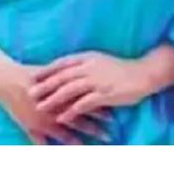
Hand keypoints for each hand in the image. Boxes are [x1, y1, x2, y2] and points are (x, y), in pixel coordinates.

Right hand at [0, 62, 109, 143]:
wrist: (6, 79)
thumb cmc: (30, 74)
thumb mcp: (51, 73)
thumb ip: (67, 80)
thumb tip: (87, 80)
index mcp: (60, 92)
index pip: (84, 102)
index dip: (99, 109)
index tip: (113, 115)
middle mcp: (53, 107)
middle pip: (78, 119)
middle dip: (94, 128)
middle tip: (109, 134)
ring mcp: (42, 119)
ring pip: (64, 133)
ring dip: (78, 140)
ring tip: (90, 147)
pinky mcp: (30, 127)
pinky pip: (42, 142)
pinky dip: (51, 149)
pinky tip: (61, 156)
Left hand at [29, 52, 149, 124]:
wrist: (143, 73)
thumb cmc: (121, 68)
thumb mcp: (100, 60)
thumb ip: (84, 64)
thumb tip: (69, 69)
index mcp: (88, 57)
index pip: (63, 62)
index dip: (47, 70)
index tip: (34, 76)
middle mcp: (90, 67)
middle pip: (63, 76)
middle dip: (45, 85)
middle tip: (30, 92)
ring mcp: (97, 80)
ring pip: (70, 90)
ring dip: (54, 99)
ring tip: (41, 106)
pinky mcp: (105, 93)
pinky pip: (84, 103)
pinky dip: (72, 110)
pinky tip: (62, 117)